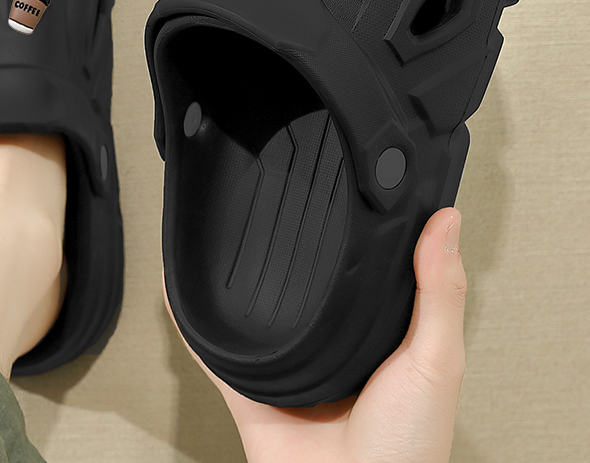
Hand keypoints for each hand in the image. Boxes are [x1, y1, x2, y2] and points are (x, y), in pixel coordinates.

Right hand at [163, 207, 466, 462]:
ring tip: (227, 232)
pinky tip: (178, 288)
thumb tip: (447, 223)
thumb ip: (439, 294)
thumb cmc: (407, 452)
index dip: (362, 233)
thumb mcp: (434, 362)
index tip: (352, 187)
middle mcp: (333, 346)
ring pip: (258, 313)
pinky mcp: (251, 388)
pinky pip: (213, 350)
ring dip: (240, 281)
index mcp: (380, 335)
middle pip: (308, 289)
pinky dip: (191, 321)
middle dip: (293, 251)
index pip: (369, 271)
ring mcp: (289, 366)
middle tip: (280, 198)